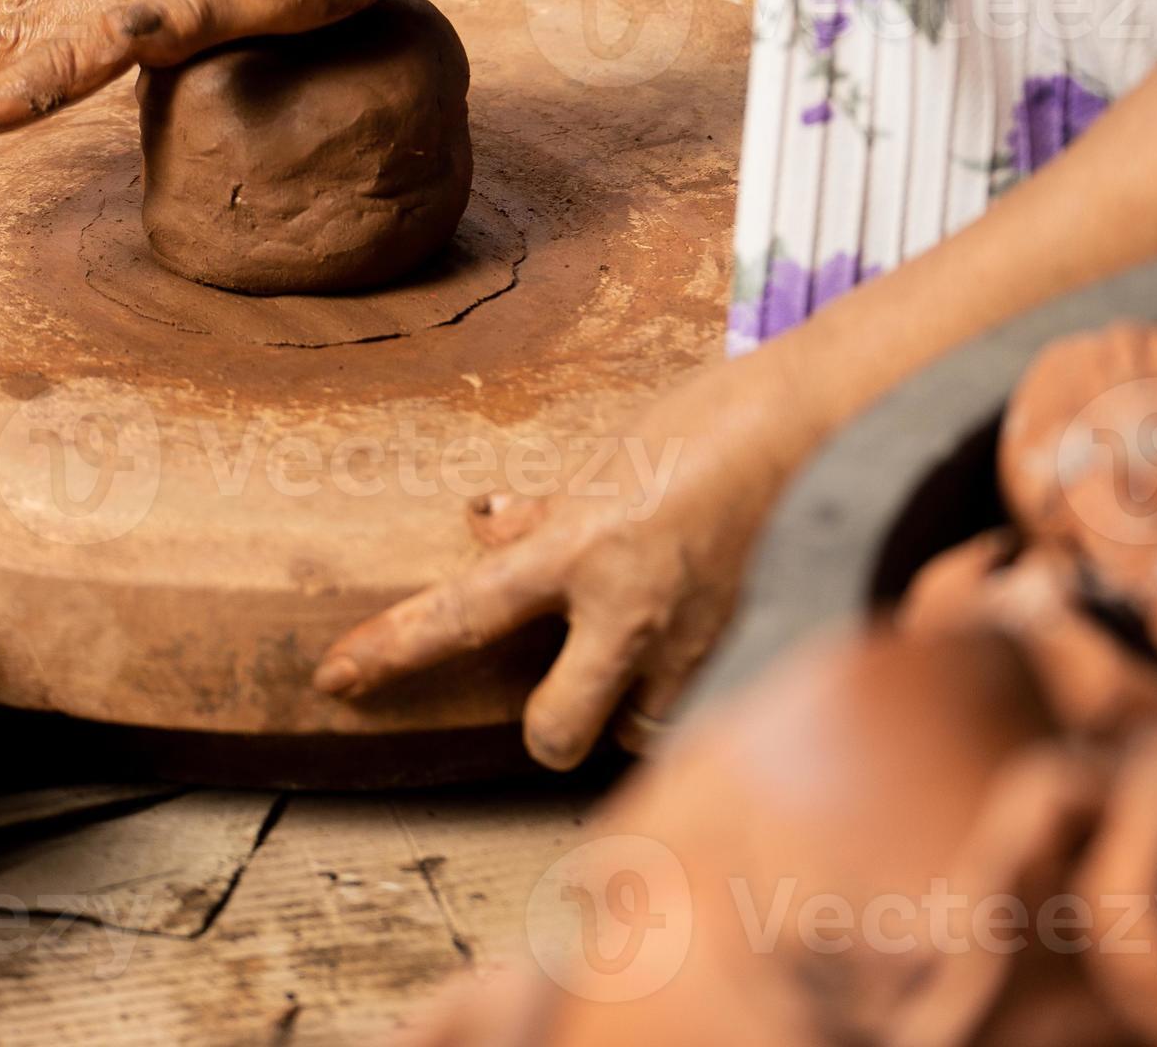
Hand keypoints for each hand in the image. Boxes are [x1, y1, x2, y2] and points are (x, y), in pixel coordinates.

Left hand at [314, 376, 797, 769]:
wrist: (821, 424)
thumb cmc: (712, 421)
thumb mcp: (609, 454)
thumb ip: (548, 511)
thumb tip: (487, 530)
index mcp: (578, 547)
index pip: (461, 612)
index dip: (391, 649)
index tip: (336, 676)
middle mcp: (627, 613)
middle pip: (552, 734)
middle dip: (548, 728)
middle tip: (561, 683)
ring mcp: (692, 646)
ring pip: (633, 735)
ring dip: (624, 713)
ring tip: (639, 661)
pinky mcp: (748, 656)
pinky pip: (698, 712)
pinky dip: (688, 694)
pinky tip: (698, 648)